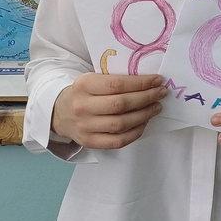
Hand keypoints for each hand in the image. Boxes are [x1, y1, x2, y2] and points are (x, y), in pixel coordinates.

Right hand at [52, 73, 166, 149]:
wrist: (59, 112)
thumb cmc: (83, 93)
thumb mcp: (92, 79)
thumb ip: (114, 80)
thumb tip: (148, 82)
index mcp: (84, 85)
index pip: (116, 84)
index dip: (140, 83)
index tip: (157, 80)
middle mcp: (82, 106)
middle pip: (120, 104)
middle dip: (146, 98)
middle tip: (161, 93)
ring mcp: (85, 126)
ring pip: (121, 124)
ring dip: (144, 115)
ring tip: (156, 107)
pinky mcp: (89, 142)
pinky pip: (117, 141)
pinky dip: (135, 133)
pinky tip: (144, 123)